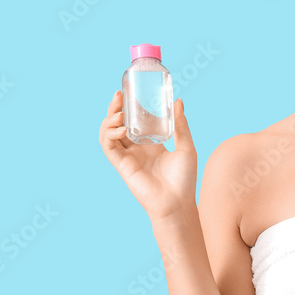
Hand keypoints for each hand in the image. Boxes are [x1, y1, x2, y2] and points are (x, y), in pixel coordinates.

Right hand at [98, 90, 197, 221]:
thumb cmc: (184, 179)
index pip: (134, 121)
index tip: (130, 92)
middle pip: (118, 124)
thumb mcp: (186, 147)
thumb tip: (178, 101)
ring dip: (109, 120)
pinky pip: (109, 148)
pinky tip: (120, 129)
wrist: (178, 203)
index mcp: (151, 143)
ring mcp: (128, 157)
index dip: (129, 107)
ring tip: (119, 114)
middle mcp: (136, 149)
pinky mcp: (122, 166)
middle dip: (115, 109)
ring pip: (108, 133)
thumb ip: (181, 125)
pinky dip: (109, 135)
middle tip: (119, 96)